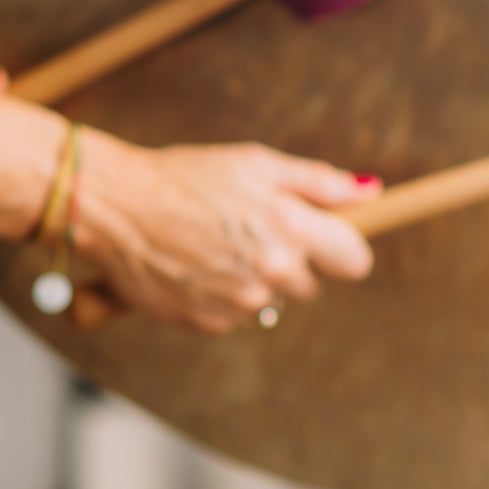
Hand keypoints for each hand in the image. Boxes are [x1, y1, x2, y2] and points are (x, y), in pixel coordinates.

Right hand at [75, 133, 380, 333]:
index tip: (324, 239)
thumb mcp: (255, 165)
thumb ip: (319, 183)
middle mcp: (271, 271)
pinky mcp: (210, 323)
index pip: (354, 261)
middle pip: (309, 284)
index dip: (340, 247)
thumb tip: (372, 193)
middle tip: (245, 231)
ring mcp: (241, 303)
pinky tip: (193, 266)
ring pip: (269, 300)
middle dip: (287, 260)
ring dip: (251, 279)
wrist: (116, 209)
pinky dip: (219, 295)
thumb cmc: (186, 178)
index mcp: (291, 228)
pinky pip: (233, 315)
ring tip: (212, 246)